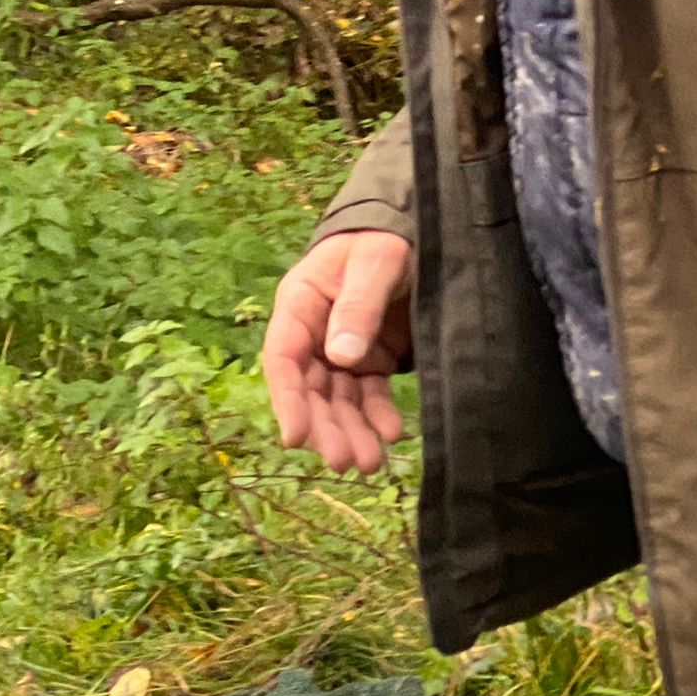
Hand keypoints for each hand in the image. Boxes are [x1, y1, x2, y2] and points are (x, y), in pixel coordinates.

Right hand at [261, 229, 412, 473]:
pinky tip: (393, 433)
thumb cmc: (384, 238)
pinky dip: (378, 415)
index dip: (287, 400)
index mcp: (300, 303)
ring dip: (351, 431)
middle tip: (347, 461)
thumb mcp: (375, 261)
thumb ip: (357, 305)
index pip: (284, 358)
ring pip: (338, 400)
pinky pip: (368, 394)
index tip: (296, 438)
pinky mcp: (370, 359)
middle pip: (310, 389)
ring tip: (372, 463)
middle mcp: (314, 333)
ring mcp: (341, 349)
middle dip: (326, 428)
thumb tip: (341, 357)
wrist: (412, 232)